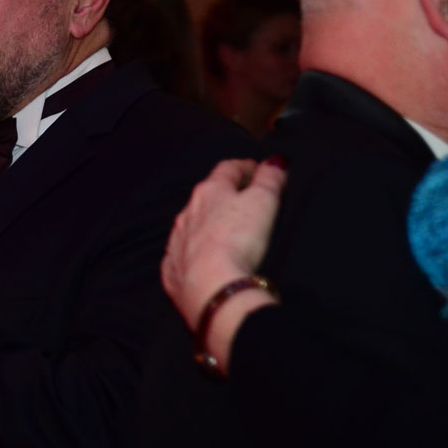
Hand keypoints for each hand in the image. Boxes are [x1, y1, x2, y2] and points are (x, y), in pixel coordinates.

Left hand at [161, 157, 286, 330]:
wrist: (210, 286)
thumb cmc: (238, 239)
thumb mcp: (263, 202)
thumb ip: (269, 179)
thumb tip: (275, 161)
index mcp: (209, 192)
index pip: (227, 169)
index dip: (244, 167)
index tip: (256, 168)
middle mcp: (187, 212)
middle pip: (206, 195)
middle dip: (223, 193)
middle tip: (240, 196)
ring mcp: (177, 241)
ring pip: (191, 223)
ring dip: (206, 221)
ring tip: (223, 228)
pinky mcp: (173, 269)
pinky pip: (181, 254)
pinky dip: (192, 251)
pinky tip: (200, 258)